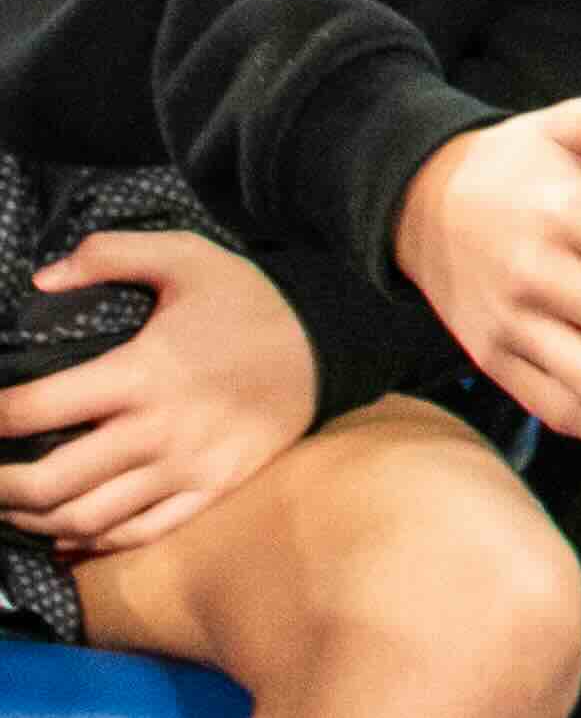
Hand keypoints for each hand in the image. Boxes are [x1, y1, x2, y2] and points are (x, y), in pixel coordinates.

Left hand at [0, 228, 308, 557]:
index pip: (36, 408)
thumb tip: (40, 280)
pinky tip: (62, 532)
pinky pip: (137, 532)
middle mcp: (158, 429)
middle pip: (49, 483)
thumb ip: (110, 255)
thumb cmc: (248, 300)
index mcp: (143, 371)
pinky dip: (88, 542)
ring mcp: (185, 468)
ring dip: (32, 519)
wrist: (330, 344)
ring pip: (84, 518)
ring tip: (10, 506)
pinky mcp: (210, 490)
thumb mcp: (186, 257)